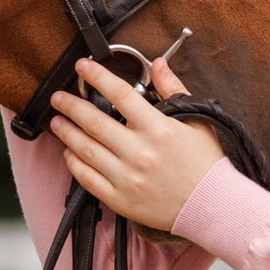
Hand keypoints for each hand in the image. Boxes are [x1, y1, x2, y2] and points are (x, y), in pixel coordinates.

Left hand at [47, 56, 225, 232]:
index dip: (97, 76)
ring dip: (66, 133)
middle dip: (70, 105)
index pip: (120, 94)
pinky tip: (69, 153)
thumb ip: (173, 89)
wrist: (211, 205)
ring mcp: (127, 177)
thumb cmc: (205, 163)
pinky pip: (88, 179)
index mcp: (157, 128)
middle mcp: (139, 152)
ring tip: (57, 122)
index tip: (82, 66)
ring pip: (85, 149)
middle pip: (94, 122)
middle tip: (57, 97)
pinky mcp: (121, 199)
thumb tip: (159, 64)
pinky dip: (74, 164)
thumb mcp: (196, 120)